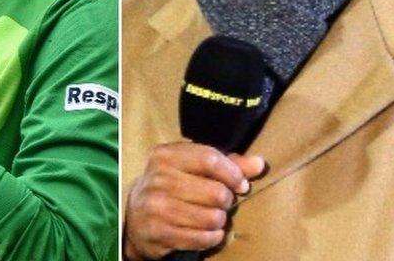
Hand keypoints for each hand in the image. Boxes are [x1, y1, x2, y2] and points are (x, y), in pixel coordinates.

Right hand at [124, 142, 264, 259]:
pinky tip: (208, 232)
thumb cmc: (170, 187)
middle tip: (221, 203)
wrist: (135, 217)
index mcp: (164, 156)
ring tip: (212, 217)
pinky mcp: (159, 232)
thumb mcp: (190, 168)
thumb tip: (258, 164)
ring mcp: (156, 207)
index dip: (233, 174)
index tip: (241, 184)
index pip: (209, 159)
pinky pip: (203, 238)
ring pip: (212, 218)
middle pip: (215, 192)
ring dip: (219, 221)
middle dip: (227, 201)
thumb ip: (225, 164)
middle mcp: (157, 179)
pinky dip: (213, 237)